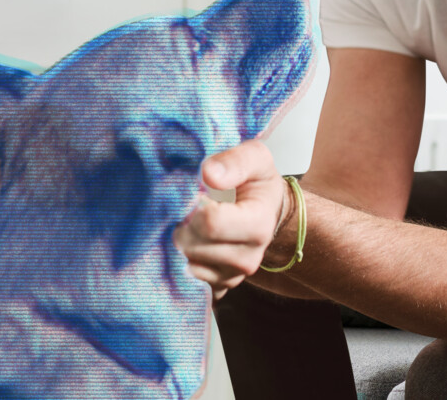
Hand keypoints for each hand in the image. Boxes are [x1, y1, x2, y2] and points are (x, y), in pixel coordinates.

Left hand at [174, 140, 290, 300]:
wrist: (268, 210)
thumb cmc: (258, 183)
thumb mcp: (255, 158)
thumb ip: (234, 162)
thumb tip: (209, 173)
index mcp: (258, 225)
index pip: (210, 223)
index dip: (192, 205)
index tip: (193, 194)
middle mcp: (248, 259)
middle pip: (193, 246)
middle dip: (181, 224)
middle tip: (185, 208)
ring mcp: (233, 277)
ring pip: (186, 265)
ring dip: (179, 242)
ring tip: (188, 223)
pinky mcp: (219, 287)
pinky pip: (188, 281)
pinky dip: (181, 261)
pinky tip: (190, 241)